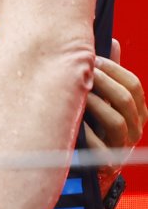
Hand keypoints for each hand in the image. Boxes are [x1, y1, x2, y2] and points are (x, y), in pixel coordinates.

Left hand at [84, 38, 145, 194]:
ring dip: (93, 102)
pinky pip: (98, 144)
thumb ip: (110, 75)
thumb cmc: (93, 124)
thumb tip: (113, 41)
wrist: (86, 166)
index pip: (134, 86)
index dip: (114, 70)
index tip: (92, 59)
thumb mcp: (103, 99)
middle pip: (125, 99)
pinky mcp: (106, 163)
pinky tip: (72, 119)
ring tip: (75, 92)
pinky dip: (85, 129)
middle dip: (102, 82)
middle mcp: (134, 129)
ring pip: (115, 120)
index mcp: (136, 112)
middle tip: (80, 71)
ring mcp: (122, 147)